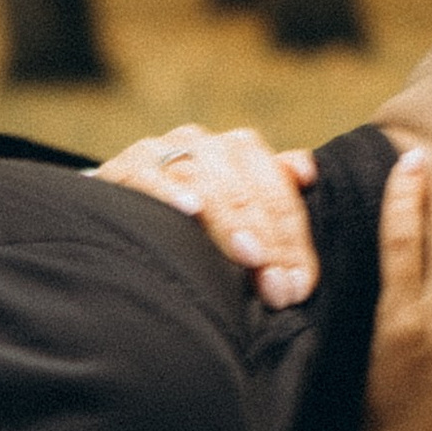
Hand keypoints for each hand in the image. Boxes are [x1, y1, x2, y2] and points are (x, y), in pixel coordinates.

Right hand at [94, 124, 318, 305]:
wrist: (124, 204)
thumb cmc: (194, 215)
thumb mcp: (239, 206)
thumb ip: (275, 192)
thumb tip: (307, 172)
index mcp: (242, 149)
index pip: (279, 193)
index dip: (293, 242)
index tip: (297, 287)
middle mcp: (207, 144)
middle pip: (247, 191)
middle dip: (268, 242)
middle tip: (275, 286)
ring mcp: (165, 149)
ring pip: (207, 180)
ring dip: (230, 221)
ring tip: (248, 256)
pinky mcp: (126, 163)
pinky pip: (149, 172)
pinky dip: (170, 189)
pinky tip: (190, 209)